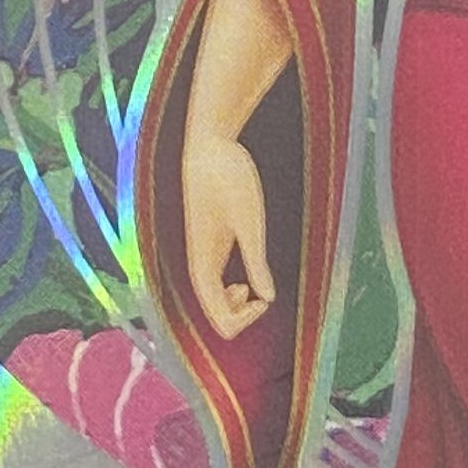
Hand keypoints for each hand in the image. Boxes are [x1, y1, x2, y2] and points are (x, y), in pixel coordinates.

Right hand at [183, 130, 274, 339]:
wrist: (208, 148)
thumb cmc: (229, 178)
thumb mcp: (249, 220)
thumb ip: (256, 260)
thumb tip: (269, 299)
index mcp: (204, 263)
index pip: (218, 316)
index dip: (244, 319)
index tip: (265, 297)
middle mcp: (199, 264)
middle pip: (214, 315)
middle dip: (240, 317)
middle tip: (263, 296)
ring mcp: (203, 256)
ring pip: (213, 301)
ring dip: (235, 307)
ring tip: (254, 289)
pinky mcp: (209, 246)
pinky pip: (214, 285)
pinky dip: (231, 293)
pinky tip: (247, 280)